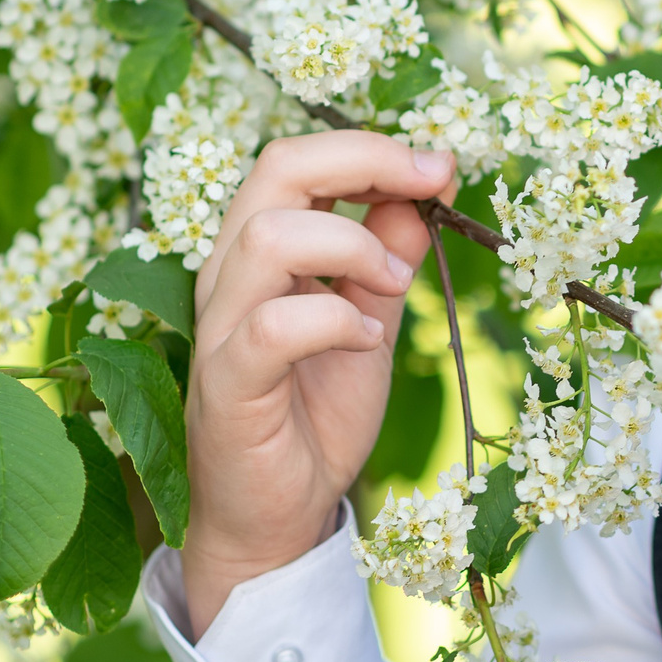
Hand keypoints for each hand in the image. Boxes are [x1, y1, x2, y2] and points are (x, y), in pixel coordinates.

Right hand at [179, 131, 455, 635]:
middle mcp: (230, 275)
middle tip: (432, 184)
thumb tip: (431, 181)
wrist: (281, 513)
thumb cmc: (317, 410)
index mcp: (262, 250)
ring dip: (353, 246)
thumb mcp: (372, 316)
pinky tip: (368, 338)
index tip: (440, 164)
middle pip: (276, 168)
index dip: (371, 147)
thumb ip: (390, 252)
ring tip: (394, 284)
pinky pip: (269, 327)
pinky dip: (332, 319)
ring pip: (268, 237)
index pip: (297, 160)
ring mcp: (220, 328)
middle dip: (365, 160)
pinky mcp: (225, 385)